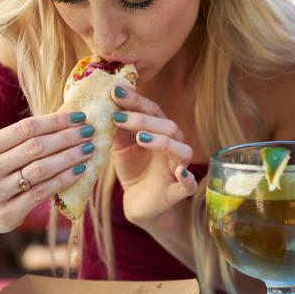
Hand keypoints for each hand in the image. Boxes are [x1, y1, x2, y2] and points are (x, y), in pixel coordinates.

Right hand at [0, 111, 96, 239]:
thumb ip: (20, 140)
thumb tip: (65, 122)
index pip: (25, 129)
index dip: (55, 121)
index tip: (79, 116)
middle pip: (35, 148)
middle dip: (67, 137)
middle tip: (89, 131)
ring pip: (41, 170)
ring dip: (70, 157)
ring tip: (88, 149)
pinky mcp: (6, 214)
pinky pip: (42, 192)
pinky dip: (64, 179)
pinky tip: (80, 170)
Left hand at [109, 86, 196, 225]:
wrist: (137, 201)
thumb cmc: (133, 168)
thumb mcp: (120, 145)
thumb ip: (117, 127)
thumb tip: (105, 103)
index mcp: (162, 131)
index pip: (153, 110)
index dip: (136, 101)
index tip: (115, 92)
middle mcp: (175, 145)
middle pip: (168, 127)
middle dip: (143, 120)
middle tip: (118, 117)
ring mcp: (179, 167)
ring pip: (181, 150)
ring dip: (162, 142)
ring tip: (140, 138)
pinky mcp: (179, 190)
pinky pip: (189, 184)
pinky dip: (187, 179)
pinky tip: (181, 173)